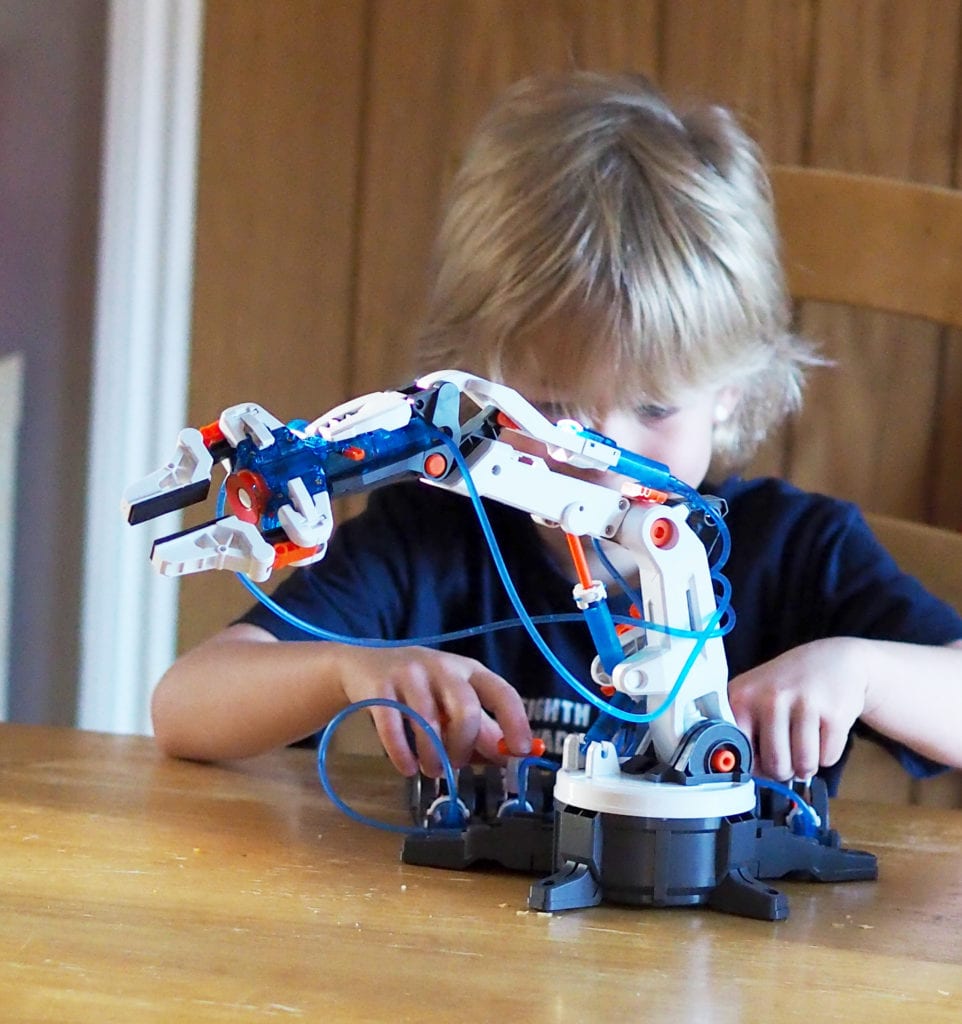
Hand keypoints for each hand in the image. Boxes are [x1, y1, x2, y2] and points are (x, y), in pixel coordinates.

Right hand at [333, 645, 532, 776]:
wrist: (365, 665)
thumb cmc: (422, 688)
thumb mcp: (454, 700)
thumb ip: (482, 729)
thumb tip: (509, 756)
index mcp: (469, 670)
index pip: (502, 692)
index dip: (515, 721)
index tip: (522, 750)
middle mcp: (443, 668)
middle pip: (465, 709)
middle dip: (463, 746)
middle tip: (455, 765)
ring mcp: (409, 675)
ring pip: (428, 722)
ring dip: (432, 756)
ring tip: (430, 768)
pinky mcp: (380, 688)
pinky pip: (393, 727)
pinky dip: (402, 753)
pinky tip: (406, 766)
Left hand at [727, 638, 868, 780]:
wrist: (833, 660)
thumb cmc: (787, 686)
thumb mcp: (754, 696)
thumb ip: (744, 730)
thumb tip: (748, 775)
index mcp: (742, 696)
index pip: (739, 752)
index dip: (752, 765)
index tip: (760, 764)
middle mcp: (771, 697)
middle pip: (775, 765)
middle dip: (784, 770)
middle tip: (788, 756)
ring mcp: (804, 704)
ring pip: (803, 765)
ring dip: (806, 766)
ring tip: (805, 747)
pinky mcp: (835, 714)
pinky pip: (827, 758)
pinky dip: (826, 755)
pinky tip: (822, 733)